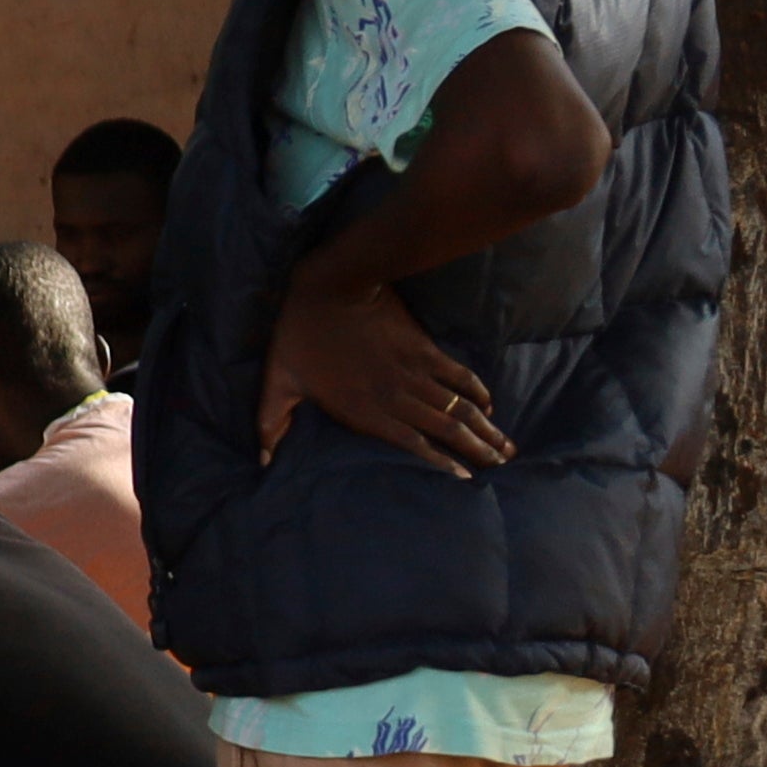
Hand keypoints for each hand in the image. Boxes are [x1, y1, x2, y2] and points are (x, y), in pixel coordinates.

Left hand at [263, 268, 514, 474]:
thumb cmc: (298, 334)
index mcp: (365, 411)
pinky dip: (477, 390)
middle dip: (477, 451)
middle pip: (446, 430)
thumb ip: (271, 421)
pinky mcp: (424, 349)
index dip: (442, 464)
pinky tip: (489, 404)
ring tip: (506, 446)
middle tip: (502, 466)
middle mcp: (396, 398)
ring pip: (459, 408)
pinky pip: (458, 375)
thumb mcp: (277, 381)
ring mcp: (414, 373)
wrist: (330, 286)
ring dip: (484, 427)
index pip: (412, 446)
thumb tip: (260, 459)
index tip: (466, 480)